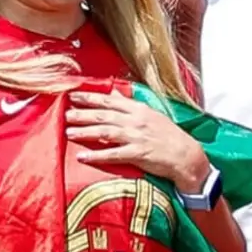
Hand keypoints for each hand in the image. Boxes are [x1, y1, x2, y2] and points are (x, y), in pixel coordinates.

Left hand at [67, 88, 210, 189]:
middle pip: (103, 115)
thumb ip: (131, 105)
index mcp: (139, 110)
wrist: (187, 156)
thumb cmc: (170, 136)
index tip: (72, 95)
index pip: (109, 101)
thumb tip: (115, 95)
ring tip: (68, 132)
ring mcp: (136, 137)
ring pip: (105, 132)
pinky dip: (97, 155)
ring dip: (85, 132)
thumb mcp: (152, 114)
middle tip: (65, 114)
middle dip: (82, 114)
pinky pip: (113, 154)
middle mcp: (136, 121)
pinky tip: (83, 156)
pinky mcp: (138, 154)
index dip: (89, 98)